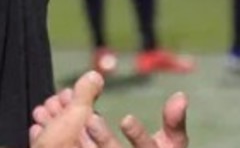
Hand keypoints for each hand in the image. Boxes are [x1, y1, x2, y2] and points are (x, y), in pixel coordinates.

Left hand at [30, 80, 187, 147]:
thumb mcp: (171, 143)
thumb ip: (175, 121)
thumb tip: (181, 96)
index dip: (139, 136)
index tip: (126, 118)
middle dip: (104, 139)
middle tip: (91, 118)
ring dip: (83, 142)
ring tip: (73, 122)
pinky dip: (66, 145)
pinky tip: (58, 131)